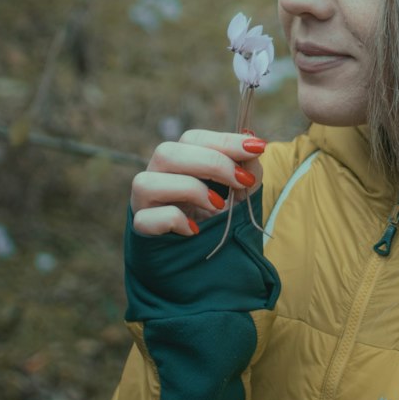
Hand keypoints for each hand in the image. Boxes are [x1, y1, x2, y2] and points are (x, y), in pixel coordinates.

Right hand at [130, 130, 264, 237]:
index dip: (224, 141)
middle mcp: (156, 176)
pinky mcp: (142, 230)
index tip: (257, 148)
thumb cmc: (219, 219)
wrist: (203, 260)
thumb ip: (247, 170)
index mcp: (179, 161)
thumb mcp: (239, 194)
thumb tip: (254, 145)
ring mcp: (144, 203)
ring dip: (189, 189)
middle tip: (241, 181)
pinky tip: (194, 229)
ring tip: (218, 205)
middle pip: (166, 152)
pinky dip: (173, 220)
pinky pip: (146, 219)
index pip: (192, 139)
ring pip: (146, 182)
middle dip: (210, 162)